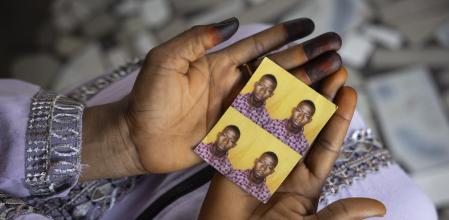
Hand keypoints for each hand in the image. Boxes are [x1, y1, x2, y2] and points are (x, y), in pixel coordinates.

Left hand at [81, 17, 343, 179]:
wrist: (136, 137)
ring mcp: (236, 109)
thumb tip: (229, 23)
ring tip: (334, 73)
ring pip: (279, 94)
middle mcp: (232, 84)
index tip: (308, 26)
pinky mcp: (236, 133)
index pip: (257, 45)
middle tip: (335, 48)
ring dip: (306, 83)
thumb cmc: (146, 97)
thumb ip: (194, 40)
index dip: (283, 35)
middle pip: (277, 67)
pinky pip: (268, 123)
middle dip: (307, 57)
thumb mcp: (165, 60)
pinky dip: (291, 117)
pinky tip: (312, 112)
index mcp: (218, 64)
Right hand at [198, 83, 386, 219]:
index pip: (327, 142)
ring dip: (291, 93)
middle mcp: (286, 163)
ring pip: (279, 119)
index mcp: (307, 181)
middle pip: (305, 124)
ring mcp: (261, 156)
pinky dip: (254, 104)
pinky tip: (264, 83)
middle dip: (319, 96)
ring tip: (305, 67)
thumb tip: (378, 207)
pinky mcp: (237, 154)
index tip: (350, 91)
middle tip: (332, 69)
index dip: (339, 117)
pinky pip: (248, 126)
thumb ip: (340, 213)